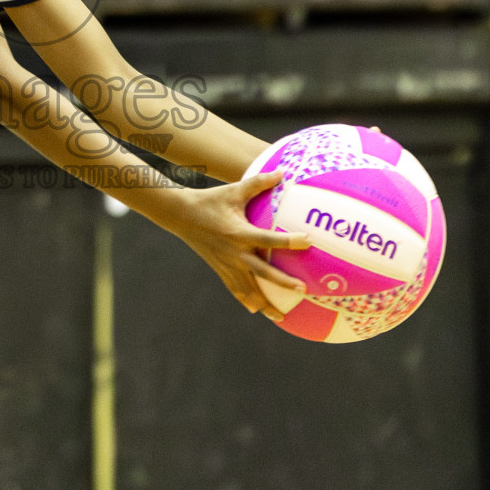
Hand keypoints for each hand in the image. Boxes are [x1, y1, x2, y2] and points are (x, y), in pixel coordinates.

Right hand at [156, 170, 309, 322]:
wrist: (181, 216)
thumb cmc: (210, 200)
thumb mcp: (234, 190)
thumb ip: (258, 183)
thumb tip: (282, 172)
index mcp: (240, 233)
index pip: (268, 239)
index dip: (288, 240)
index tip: (308, 241)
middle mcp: (235, 253)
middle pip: (262, 272)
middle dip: (282, 282)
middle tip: (302, 290)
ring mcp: (226, 264)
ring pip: (248, 289)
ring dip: (265, 304)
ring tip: (281, 317)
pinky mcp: (220, 269)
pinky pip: (235, 288)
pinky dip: (246, 300)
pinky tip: (256, 310)